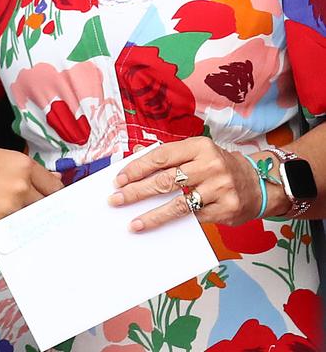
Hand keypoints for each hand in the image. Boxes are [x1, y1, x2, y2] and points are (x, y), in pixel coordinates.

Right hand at [0, 146, 62, 244]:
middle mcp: (20, 190)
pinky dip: (6, 240)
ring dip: (23, 230)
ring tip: (10, 226)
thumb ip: (28, 172)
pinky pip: (8, 242)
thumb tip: (54, 180)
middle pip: (46, 213)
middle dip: (41, 217)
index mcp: (24, 167)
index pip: (56, 191)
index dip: (56, 201)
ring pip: (28, 229)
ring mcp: (6, 213)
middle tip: (32, 219)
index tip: (56, 208)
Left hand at [108, 138, 262, 231]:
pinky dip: (174, 223)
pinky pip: (194, 219)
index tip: (120, 178)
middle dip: (137, 191)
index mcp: (200, 146)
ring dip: (152, 215)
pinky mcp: (225, 210)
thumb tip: (135, 155)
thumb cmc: (219, 166)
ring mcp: (219, 188)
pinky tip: (158, 227)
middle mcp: (210, 165)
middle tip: (117, 200)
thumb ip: (169, 154)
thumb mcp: (198, 152)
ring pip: (178, 204)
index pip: (162, 156)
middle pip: (166, 180)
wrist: (258, 184)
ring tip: (133, 223)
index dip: (138, 167)